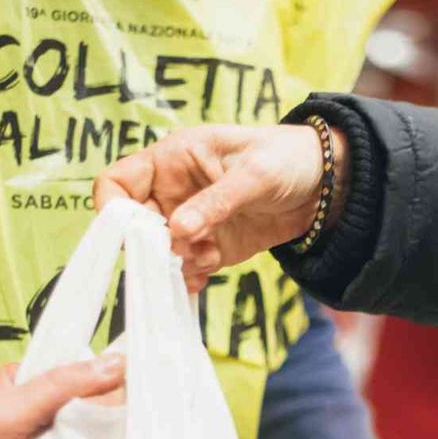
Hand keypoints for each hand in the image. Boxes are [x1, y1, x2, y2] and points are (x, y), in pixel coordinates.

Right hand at [93, 124, 347, 290]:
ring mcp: (189, 224)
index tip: (131, 232)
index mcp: (171, 160)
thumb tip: (177, 231)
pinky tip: (207, 276)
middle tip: (182, 251)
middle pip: (132, 227)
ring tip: (208, 257)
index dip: (112, 208)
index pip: (117, 183)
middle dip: (150, 246)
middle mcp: (171, 193)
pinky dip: (189, 279)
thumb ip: (215, 202)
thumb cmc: (286, 158)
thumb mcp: (254, 174)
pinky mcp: (208, 248)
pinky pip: (183, 271)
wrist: (325, 185)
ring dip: (175, 265)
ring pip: (157, 255)